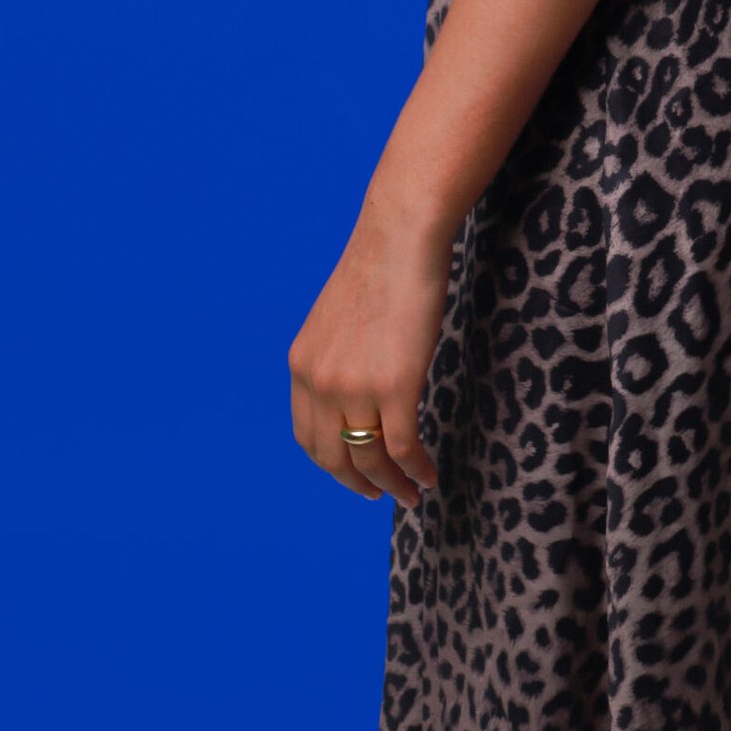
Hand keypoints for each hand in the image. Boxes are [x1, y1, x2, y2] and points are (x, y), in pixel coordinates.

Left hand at [288, 193, 452, 509]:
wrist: (400, 235)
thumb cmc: (381, 266)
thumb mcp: (337, 318)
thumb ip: (336, 356)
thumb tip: (354, 384)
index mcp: (301, 365)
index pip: (307, 436)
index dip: (331, 463)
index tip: (354, 474)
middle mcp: (319, 382)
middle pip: (333, 458)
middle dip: (358, 483)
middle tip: (381, 494)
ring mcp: (355, 388)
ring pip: (370, 459)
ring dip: (392, 485)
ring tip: (411, 494)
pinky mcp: (395, 387)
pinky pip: (404, 448)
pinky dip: (416, 471)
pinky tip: (429, 476)